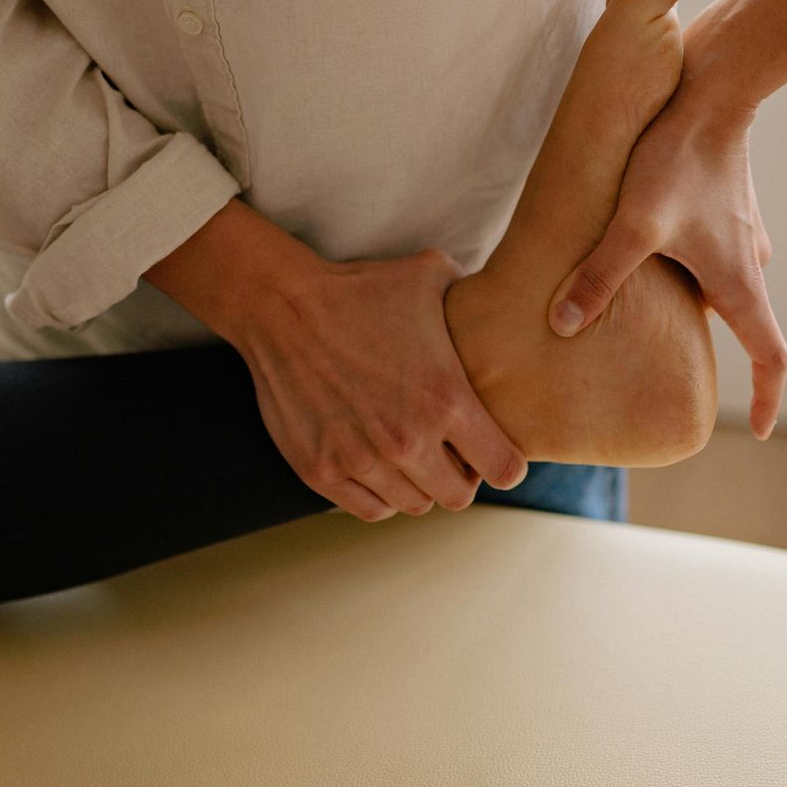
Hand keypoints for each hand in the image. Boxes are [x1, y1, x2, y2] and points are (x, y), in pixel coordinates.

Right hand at [232, 247, 528, 520]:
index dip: (504, 460)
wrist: (281, 305)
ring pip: (415, 505)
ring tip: (410, 452)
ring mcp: (362, 459)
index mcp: (446, 399)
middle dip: (462, 476)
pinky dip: (381, 494)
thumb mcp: (430, 276)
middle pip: (460, 497)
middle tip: (449, 451)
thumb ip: (475, 297)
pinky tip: (379, 464)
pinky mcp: (322, 470)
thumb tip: (501, 301)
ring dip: (419, 484)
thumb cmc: (360, 289)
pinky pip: (371, 509)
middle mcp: (407, 439)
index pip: (505, 469)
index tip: (491, 446)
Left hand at [546, 84, 786, 439]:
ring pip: (723, 285)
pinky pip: (711, 252)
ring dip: (697, 304)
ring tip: (656, 316)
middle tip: (681, 375)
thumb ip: (598, 276)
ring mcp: (741, 233)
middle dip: (718, 355)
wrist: (714, 88)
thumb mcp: (633, 225)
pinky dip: (690, 267)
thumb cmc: (678, 158)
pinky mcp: (726, 205)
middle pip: (743, 325)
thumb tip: (563, 325)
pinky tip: (652, 256)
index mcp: (738, 283)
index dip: (766, 399)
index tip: (760, 430)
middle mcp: (748, 263)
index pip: (770, 359)